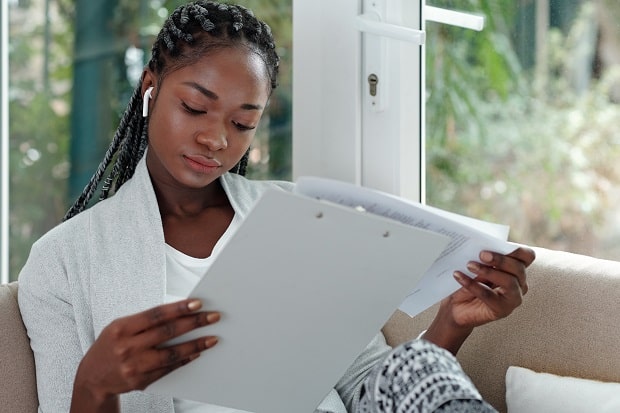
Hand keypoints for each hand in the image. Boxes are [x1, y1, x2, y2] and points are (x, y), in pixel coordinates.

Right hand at [71, 299, 219, 412]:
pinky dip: (184, 360)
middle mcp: (127, 347)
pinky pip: (168, 369)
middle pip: (167, 332)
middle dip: (194, 323)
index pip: (156, 315)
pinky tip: (197, 353)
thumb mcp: (120, 327)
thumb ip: (145, 321)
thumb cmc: (110, 346)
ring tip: (212, 338)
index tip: (197, 303)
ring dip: (195, 345)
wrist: (91, 378)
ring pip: (171, 353)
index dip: (178, 308)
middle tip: (213, 317)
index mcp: (122, 328)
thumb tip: (179, 312)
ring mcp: (134, 366)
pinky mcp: (140, 381)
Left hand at [423, 246, 534, 354]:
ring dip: (488, 272)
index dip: (516, 250)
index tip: (498, 243)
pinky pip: (489, 295)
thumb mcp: (477, 265)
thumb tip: (482, 248)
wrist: (456, 306)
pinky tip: (459, 276)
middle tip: (481, 254)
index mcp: (517, 268)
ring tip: (469, 265)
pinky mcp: (502, 310)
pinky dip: (472, 285)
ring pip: (509, 282)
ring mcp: (513, 298)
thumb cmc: (469, 281)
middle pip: (518, 268)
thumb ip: (484, 257)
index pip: (527, 256)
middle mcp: (520, 283)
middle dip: (500, 259)